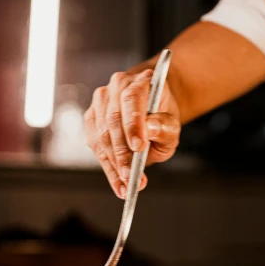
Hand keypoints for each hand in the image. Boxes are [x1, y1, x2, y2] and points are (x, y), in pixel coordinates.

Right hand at [85, 68, 180, 198]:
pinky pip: (95, 144)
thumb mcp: (173, 125)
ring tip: (126, 185)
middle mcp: (117, 86)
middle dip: (122, 153)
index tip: (138, 147)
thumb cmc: (162, 118)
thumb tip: (151, 129)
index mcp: (140, 81)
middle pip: (113, 120)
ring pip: (101, 134)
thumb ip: (165, 127)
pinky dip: (107, 166)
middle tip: (131, 177)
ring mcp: (101, 101)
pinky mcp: (91, 117)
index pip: (132, 99)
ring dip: (113, 163)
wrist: (152, 111)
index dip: (133, 124)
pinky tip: (118, 183)